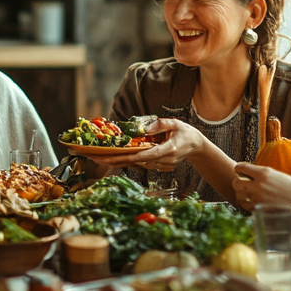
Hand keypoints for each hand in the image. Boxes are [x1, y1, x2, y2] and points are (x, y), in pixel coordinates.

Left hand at [90, 118, 204, 172]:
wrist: (197, 148)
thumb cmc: (187, 134)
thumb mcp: (176, 124)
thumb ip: (160, 125)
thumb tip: (143, 128)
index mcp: (168, 151)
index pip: (144, 155)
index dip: (126, 157)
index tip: (110, 157)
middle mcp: (162, 161)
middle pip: (133, 162)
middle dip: (112, 160)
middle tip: (92, 157)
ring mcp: (160, 165)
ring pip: (134, 164)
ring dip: (115, 160)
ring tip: (95, 156)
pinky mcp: (157, 166)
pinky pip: (138, 163)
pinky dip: (124, 160)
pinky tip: (109, 156)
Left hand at [231, 162, 290, 228]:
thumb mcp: (279, 177)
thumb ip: (264, 175)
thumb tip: (252, 174)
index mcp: (264, 173)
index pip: (240, 167)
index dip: (239, 170)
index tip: (241, 172)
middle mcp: (259, 184)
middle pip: (235, 182)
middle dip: (238, 184)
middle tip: (245, 186)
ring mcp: (258, 198)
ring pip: (239, 196)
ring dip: (242, 196)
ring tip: (250, 197)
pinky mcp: (260, 210)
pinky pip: (246, 207)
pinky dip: (248, 206)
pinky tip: (255, 205)